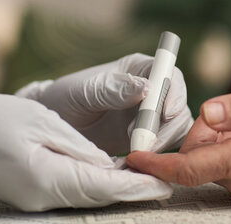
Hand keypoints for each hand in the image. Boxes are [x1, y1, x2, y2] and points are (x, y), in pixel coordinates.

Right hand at [0, 92, 171, 210]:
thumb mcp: (43, 122)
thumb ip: (80, 148)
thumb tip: (109, 166)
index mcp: (44, 178)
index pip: (101, 187)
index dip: (134, 187)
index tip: (162, 185)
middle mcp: (40, 197)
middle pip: (96, 197)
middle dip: (130, 191)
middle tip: (161, 184)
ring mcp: (33, 200)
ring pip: (84, 196)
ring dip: (114, 190)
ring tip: (144, 180)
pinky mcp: (30, 194)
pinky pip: (69, 192)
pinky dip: (93, 186)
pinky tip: (110, 177)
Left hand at [16, 53, 193, 154]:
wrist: (53, 128)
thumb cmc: (65, 99)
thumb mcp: (84, 91)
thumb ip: (113, 88)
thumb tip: (146, 88)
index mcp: (139, 69)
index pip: (170, 75)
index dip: (174, 93)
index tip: (166, 113)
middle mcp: (150, 91)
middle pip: (177, 105)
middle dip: (167, 125)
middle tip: (142, 142)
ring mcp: (150, 116)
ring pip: (175, 128)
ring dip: (163, 142)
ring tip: (134, 152)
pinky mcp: (147, 139)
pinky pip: (165, 147)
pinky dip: (158, 156)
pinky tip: (137, 161)